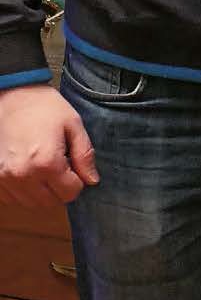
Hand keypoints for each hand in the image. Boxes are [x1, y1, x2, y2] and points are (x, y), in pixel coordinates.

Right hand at [0, 85, 99, 206]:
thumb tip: (92, 180)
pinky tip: (28, 170)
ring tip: (42, 166)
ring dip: (41, 191)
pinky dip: (23, 191)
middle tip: (60, 165)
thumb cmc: (43, 107)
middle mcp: (24, 175)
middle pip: (51, 202)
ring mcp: (5, 178)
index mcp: (46, 162)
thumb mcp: (73, 124)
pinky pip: (12, 199)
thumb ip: (85, 155)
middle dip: (60, 188)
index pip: (70, 193)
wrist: (12, 95)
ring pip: (31, 204)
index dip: (77, 180)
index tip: (73, 165)